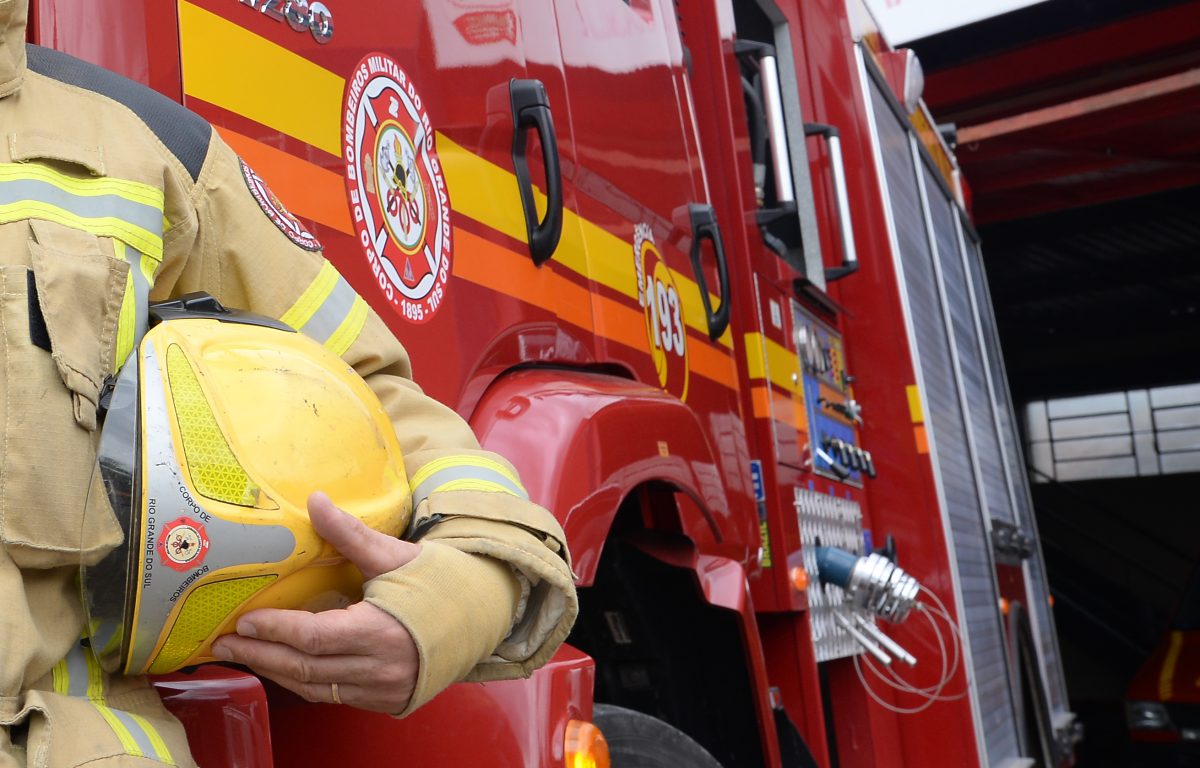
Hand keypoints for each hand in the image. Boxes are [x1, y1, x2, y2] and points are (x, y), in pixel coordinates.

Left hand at [211, 492, 420, 713]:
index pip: (314, 637)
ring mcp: (384, 689)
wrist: (483, 612)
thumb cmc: (438, 581)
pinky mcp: (386, 700)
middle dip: (262, 657)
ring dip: (278, 674)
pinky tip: (285, 668)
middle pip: (307, 669)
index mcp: (381, 630)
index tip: (246, 621)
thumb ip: (349, 534)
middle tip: (227, 643)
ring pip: (317, 689)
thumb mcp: (393, 555)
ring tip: (246, 656)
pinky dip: (306, 683)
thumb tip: (314, 500)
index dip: (276, 632)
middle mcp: (380, 667)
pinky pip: (335, 696)